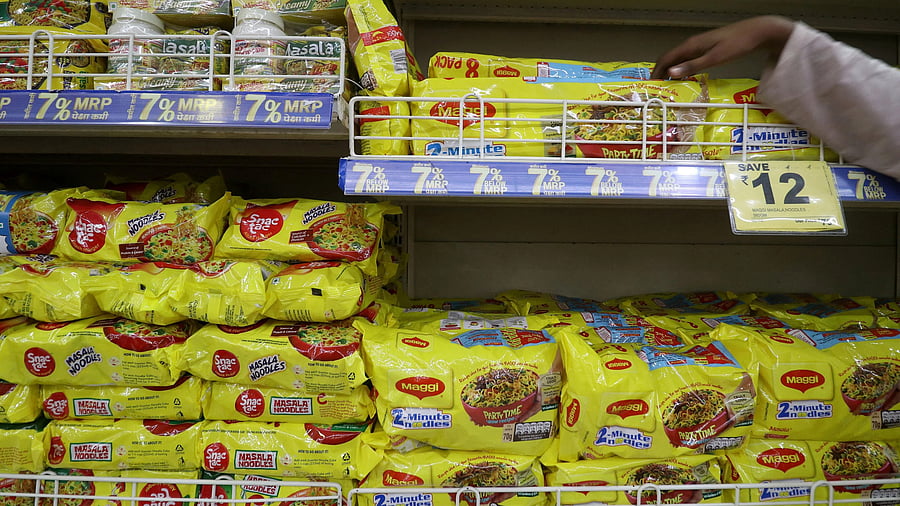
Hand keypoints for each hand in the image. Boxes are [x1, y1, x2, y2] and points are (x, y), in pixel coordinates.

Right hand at [651, 16, 795, 78]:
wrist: (757, 32)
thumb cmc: (738, 44)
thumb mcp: (714, 58)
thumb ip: (692, 66)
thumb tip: (671, 72)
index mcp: (691, 45)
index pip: (666, 58)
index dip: (656, 71)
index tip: (651, 84)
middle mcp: (693, 44)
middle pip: (670, 58)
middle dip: (661, 72)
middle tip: (657, 87)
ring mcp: (700, 46)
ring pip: (679, 59)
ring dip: (671, 71)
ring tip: (669, 85)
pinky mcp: (707, 48)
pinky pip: (688, 59)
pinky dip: (682, 69)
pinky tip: (686, 78)